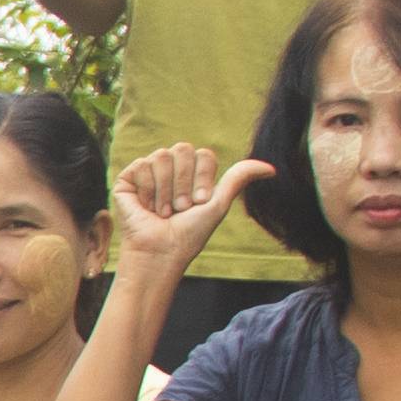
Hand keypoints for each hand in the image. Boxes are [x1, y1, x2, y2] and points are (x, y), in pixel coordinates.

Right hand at [112, 144, 261, 281]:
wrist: (161, 251)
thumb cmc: (189, 233)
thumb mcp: (218, 204)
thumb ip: (239, 178)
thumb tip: (272, 169)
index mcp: (191, 173)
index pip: (203, 154)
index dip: (203, 179)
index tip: (199, 204)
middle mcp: (170, 169)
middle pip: (183, 149)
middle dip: (185, 183)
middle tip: (181, 208)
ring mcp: (148, 172)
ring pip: (162, 155)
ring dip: (166, 190)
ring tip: (163, 211)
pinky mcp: (127, 178)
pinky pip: (141, 164)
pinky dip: (148, 189)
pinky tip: (146, 206)